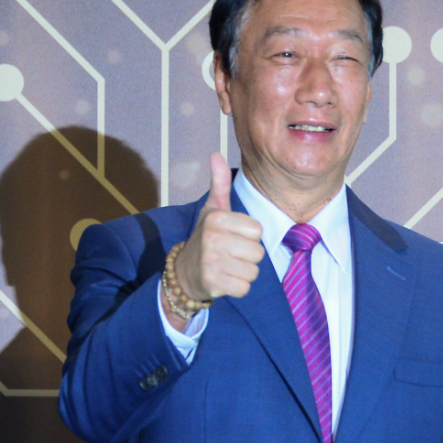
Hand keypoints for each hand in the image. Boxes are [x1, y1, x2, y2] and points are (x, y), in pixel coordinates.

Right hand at [169, 152, 263, 321]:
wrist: (184, 273)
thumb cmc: (205, 238)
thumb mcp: (212, 210)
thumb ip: (219, 184)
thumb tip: (216, 154)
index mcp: (217, 218)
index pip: (257, 231)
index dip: (249, 237)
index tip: (232, 238)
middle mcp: (212, 238)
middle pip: (258, 253)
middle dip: (247, 257)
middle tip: (229, 255)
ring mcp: (211, 261)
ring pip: (253, 272)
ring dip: (243, 273)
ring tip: (227, 267)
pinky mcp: (213, 283)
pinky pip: (244, 288)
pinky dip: (238, 288)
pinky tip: (224, 280)